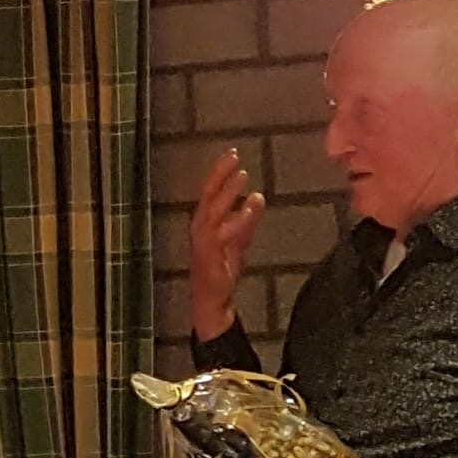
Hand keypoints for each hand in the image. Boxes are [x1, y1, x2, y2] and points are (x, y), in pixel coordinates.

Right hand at [190, 150, 265, 340]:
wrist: (210, 303)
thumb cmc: (220, 272)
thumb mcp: (237, 242)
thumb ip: (246, 221)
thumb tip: (258, 197)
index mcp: (204, 223)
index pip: (210, 192)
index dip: (219, 172)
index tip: (232, 153)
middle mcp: (199, 229)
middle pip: (207, 196)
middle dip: (219, 175)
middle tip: (234, 155)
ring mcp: (203, 243)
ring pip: (213, 212)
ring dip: (227, 193)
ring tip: (243, 175)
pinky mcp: (208, 257)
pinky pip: (223, 234)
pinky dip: (238, 219)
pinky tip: (251, 206)